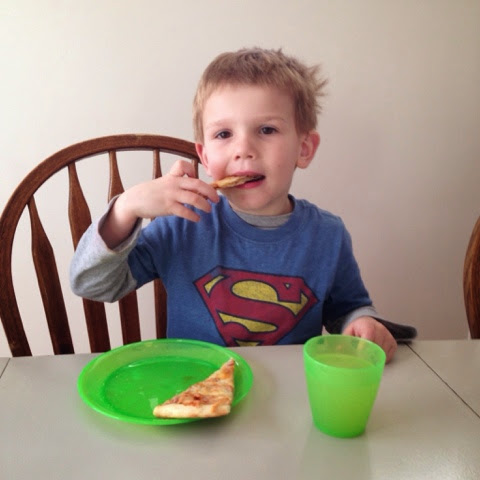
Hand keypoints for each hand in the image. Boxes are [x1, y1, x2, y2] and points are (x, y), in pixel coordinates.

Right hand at [101, 159, 218, 247]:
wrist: (134, 201)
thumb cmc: (152, 192)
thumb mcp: (164, 182)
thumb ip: (179, 183)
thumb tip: (198, 192)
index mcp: (172, 176)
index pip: (184, 166)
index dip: (194, 171)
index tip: (198, 180)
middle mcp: (173, 184)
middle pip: (197, 184)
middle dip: (210, 192)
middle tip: (216, 199)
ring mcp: (171, 195)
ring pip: (194, 198)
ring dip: (204, 205)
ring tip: (208, 210)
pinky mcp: (168, 207)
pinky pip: (185, 211)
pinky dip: (194, 216)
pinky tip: (197, 219)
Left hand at [342, 316, 396, 362]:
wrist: (367, 322)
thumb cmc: (357, 328)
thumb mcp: (348, 332)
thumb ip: (345, 341)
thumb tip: (339, 351)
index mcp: (368, 326)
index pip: (369, 339)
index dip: (364, 349)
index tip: (359, 357)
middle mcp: (381, 330)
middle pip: (376, 348)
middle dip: (368, 355)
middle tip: (362, 360)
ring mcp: (388, 336)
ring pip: (383, 353)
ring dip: (375, 357)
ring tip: (368, 355)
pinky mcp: (393, 343)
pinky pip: (389, 355)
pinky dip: (382, 358)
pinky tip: (375, 355)